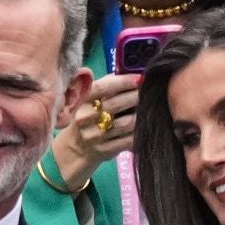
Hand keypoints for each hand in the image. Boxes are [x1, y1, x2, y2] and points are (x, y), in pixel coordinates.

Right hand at [50, 72, 139, 189]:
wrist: (75, 149)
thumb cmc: (87, 117)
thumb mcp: (89, 99)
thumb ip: (106, 85)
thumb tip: (131, 74)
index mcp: (81, 101)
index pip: (102, 88)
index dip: (122, 82)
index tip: (139, 78)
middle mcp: (85, 118)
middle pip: (116, 105)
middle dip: (136, 97)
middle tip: (148, 92)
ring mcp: (94, 136)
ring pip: (126, 123)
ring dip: (141, 115)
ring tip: (148, 109)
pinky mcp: (105, 150)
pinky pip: (129, 140)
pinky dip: (140, 132)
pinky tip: (145, 125)